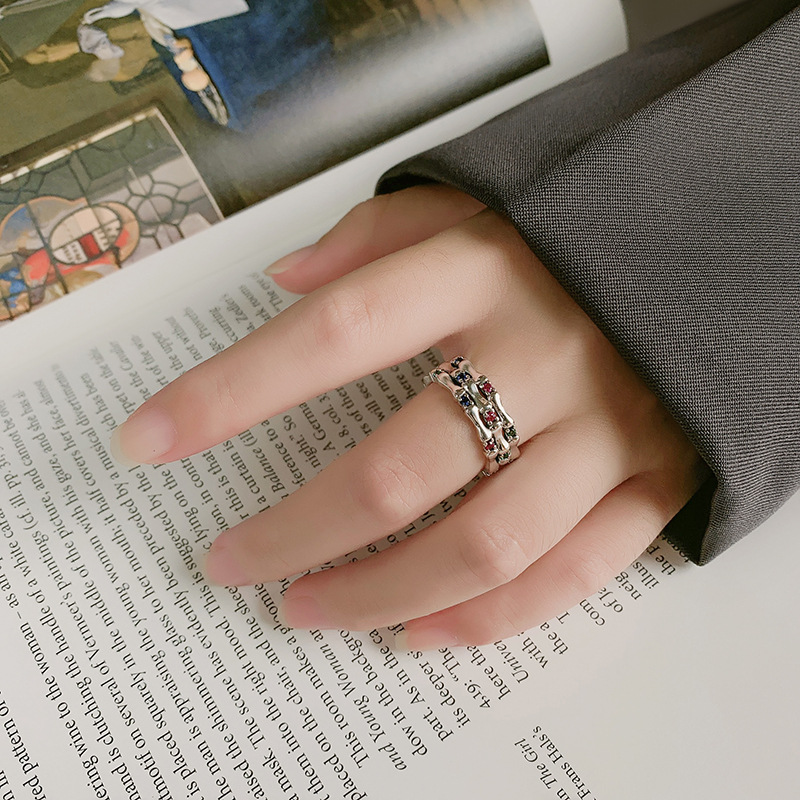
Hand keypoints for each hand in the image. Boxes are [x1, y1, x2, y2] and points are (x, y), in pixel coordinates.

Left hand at [112, 185, 705, 647]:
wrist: (724, 251)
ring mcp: (605, 428)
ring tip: (305, 611)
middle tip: (229, 562)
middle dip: (294, 531)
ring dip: (380, 595)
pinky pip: (573, 572)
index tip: (146, 440)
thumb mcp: (476, 202)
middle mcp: (541, 356)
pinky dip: (490, 618)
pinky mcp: (652, 479)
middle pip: (396, 471)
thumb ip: (374, 235)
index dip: (230, 393)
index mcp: (483, 272)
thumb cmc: (569, 236)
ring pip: (483, 545)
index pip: (331, 334)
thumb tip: (281, 283)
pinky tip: (418, 632)